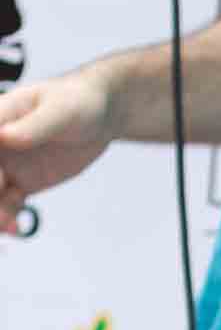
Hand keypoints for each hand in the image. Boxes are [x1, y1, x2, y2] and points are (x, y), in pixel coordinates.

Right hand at [0, 67, 115, 234]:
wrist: (100, 115)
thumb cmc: (78, 101)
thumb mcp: (59, 111)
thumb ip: (32, 127)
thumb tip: (3, 136)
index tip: (0, 181)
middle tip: (1, 215)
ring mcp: (9, 163)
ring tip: (8, 226)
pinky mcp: (23, 182)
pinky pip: (7, 204)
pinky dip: (6, 217)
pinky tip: (14, 228)